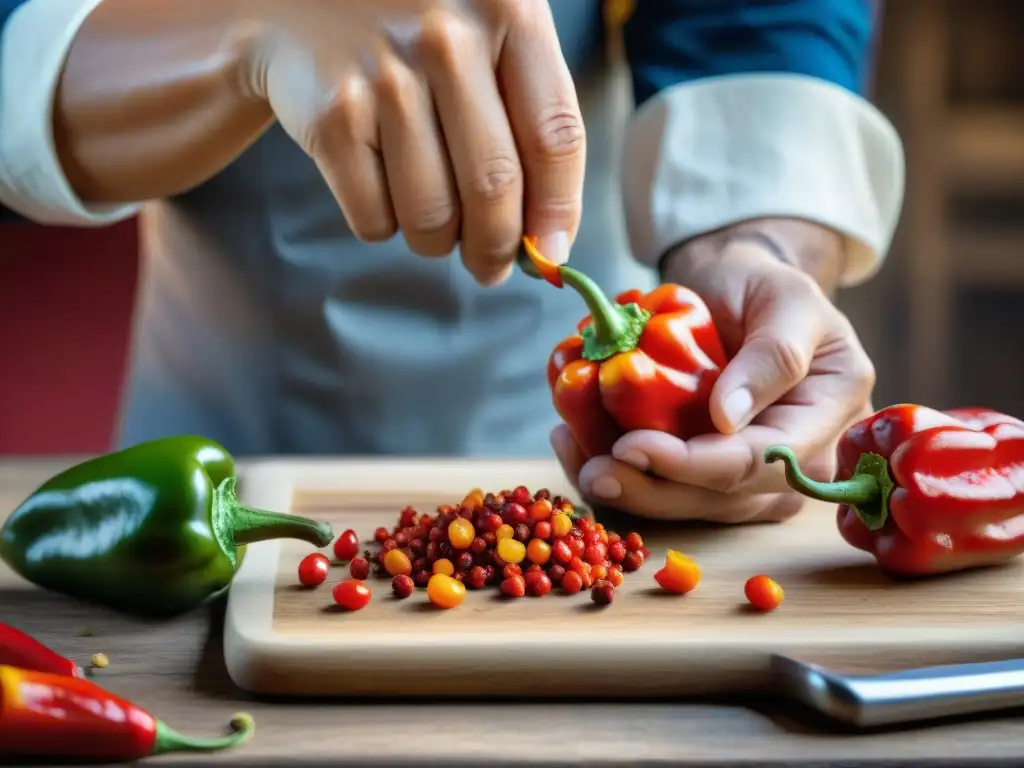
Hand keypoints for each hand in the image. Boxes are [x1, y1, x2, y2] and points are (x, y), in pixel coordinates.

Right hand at [247, 0, 584, 284]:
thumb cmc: (416, 24)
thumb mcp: (488, 28)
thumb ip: (529, 110)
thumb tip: (549, 239)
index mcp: (510, 9)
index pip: (556, 139)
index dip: (558, 212)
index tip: (551, 253)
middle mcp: (448, 38)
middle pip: (494, 188)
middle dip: (496, 248)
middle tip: (490, 265)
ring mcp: (385, 77)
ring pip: (432, 216)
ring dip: (437, 242)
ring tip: (434, 225)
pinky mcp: (333, 115)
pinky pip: (375, 218)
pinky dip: (383, 226)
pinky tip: (382, 190)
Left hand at [551, 219, 875, 522]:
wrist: (738, 293)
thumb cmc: (767, 287)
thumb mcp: (787, 298)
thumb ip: (773, 355)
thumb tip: (727, 421)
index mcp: (830, 415)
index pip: (763, 460)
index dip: (695, 464)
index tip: (631, 445)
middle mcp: (800, 461)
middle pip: (721, 497)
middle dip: (651, 489)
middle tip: (592, 469)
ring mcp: (755, 477)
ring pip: (688, 506)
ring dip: (627, 490)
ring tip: (573, 452)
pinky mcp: (712, 479)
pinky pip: (667, 490)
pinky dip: (620, 476)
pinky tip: (576, 446)